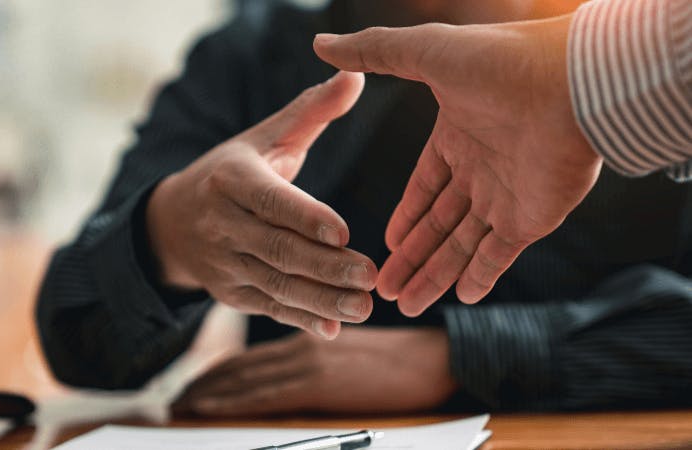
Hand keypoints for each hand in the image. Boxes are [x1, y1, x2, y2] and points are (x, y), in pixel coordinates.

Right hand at [147, 72, 377, 338]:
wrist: (173, 221)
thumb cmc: (233, 172)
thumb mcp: (264, 137)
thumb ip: (311, 111)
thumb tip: (357, 75)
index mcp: (231, 178)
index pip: (270, 200)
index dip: (304, 218)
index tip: (342, 232)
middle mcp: (222, 223)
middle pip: (277, 249)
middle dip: (324, 267)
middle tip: (370, 275)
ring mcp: (224, 262)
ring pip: (276, 285)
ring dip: (320, 300)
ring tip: (364, 307)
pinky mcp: (230, 293)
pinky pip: (268, 308)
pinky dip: (300, 320)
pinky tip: (333, 328)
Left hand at [173, 327, 455, 415]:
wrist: (433, 358)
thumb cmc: (400, 361)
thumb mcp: (351, 354)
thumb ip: (318, 360)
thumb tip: (292, 378)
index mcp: (307, 341)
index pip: (252, 358)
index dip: (218, 373)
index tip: (194, 386)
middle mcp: (300, 348)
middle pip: (240, 369)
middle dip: (205, 385)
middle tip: (176, 400)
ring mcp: (308, 364)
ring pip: (245, 380)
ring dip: (210, 394)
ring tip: (183, 405)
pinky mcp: (319, 382)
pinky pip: (265, 394)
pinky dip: (234, 401)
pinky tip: (213, 407)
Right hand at [314, 15, 602, 315]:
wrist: (570, 82)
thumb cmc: (500, 61)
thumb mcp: (425, 53)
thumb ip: (374, 52)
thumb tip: (321, 44)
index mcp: (457, 137)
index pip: (424, 188)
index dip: (405, 216)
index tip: (385, 244)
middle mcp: (481, 170)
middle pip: (438, 225)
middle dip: (410, 258)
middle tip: (381, 290)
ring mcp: (507, 196)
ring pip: (463, 246)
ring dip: (434, 275)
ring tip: (405, 306)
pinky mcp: (533, 217)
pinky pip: (501, 255)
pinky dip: (482, 277)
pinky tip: (459, 298)